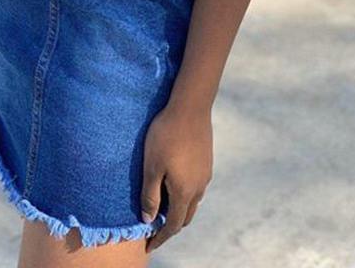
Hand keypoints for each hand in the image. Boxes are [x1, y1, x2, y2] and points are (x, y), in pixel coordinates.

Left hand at [141, 103, 212, 252]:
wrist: (190, 108)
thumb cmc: (165, 136)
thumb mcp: (151, 166)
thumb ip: (150, 195)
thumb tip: (148, 220)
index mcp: (184, 192)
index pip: (173, 225)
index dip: (161, 238)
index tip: (149, 246)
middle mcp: (199, 188)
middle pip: (186, 216)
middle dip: (171, 226)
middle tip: (155, 228)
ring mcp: (205, 174)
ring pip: (193, 201)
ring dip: (179, 209)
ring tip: (163, 207)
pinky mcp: (206, 161)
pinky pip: (196, 187)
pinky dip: (185, 194)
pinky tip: (174, 183)